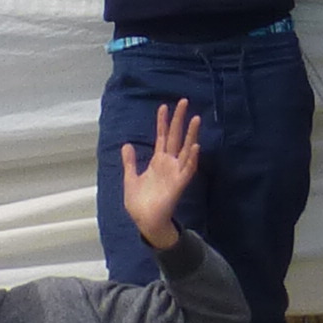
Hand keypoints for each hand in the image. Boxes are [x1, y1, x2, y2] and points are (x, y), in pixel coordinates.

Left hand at [120, 98, 204, 249]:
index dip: (162, 122)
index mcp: (157, 161)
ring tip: (196, 119)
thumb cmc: (139, 202)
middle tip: (183, 101)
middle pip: (175, 137)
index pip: (161, 136)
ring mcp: (175, 173)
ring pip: (185, 149)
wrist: (144, 221)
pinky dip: (191, 158)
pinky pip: (188, 169)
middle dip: (179, 120)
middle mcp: (168, 164)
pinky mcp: (179, 184)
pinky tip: (195, 147)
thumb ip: (130, 162)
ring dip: (191, 135)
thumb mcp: (131, 178)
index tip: (163, 106)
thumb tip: (126, 145)